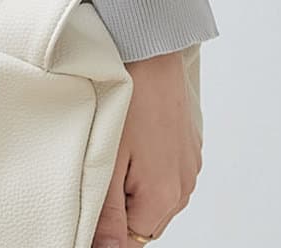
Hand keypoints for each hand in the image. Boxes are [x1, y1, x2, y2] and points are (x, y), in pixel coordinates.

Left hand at [92, 50, 201, 245]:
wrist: (152, 52)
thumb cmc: (127, 99)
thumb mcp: (107, 159)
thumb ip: (107, 213)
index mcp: (163, 198)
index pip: (132, 240)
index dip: (106, 228)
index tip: (90, 202)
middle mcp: (184, 187)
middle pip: (145, 222)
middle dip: (121, 208)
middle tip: (99, 169)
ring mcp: (190, 166)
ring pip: (156, 197)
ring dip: (134, 187)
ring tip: (115, 150)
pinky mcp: (189, 146)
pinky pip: (167, 172)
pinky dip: (148, 166)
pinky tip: (133, 138)